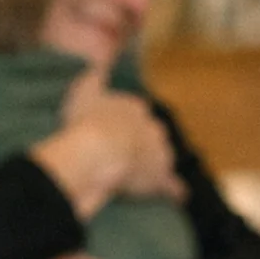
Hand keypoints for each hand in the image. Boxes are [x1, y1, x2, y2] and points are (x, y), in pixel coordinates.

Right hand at [30, 84, 182, 218]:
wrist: (96, 154)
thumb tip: (99, 63)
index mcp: (135, 108)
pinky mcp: (160, 180)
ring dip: (154, 165)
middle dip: (142, 142)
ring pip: (162, 158)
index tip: (110, 130)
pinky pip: (172, 187)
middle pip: (152, 135)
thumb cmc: (85, 122)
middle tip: (124, 153)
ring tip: (139, 175)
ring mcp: (160, 155)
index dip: (122, 123)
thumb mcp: (83, 91)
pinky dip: (174, 191)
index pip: (135, 112)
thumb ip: (93, 76)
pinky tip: (176, 195)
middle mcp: (154, 129)